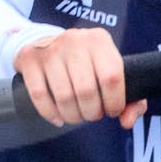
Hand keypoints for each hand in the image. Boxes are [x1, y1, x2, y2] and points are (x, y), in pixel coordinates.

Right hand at [12, 28, 147, 128]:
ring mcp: (50, 49)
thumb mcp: (109, 69)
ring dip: (72, 116)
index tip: (111, 110)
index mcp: (99, 40)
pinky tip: (58, 117)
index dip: (114, 101)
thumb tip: (126, 121)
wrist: (47, 42)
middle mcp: (75, 40)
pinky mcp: (29, 59)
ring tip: (76, 115)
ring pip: (63, 96)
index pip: (112, 76)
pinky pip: (40, 95)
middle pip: (86, 90)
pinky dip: (50, 113)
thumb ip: (131, 98)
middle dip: (91, 112)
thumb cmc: (86, 63)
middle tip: (92, 114)